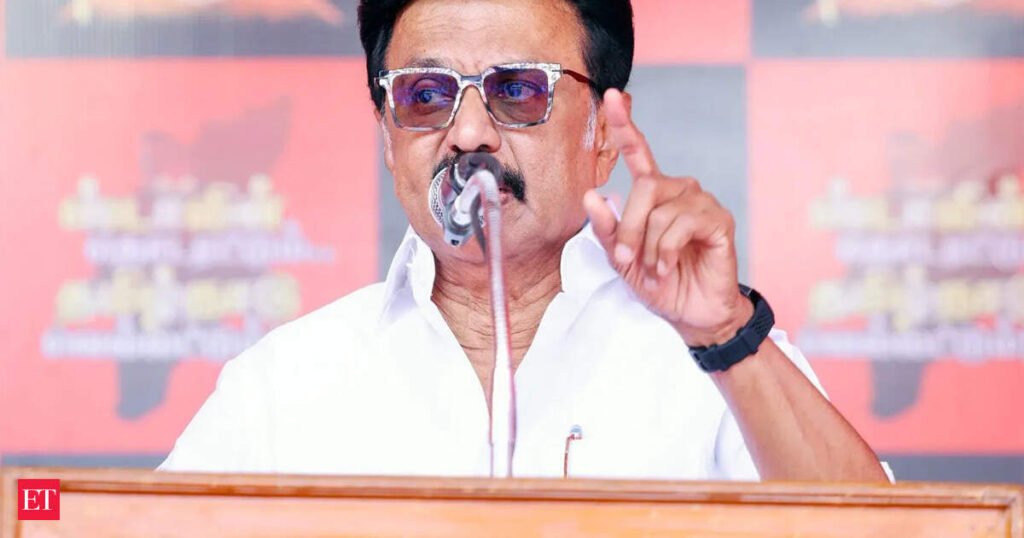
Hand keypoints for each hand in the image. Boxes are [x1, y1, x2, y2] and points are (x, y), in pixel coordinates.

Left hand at [583, 89, 751, 346]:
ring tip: (654, 269)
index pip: (637, 152)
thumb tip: (592, 195)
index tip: (611, 95)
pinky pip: (681, 225)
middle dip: (628, 228)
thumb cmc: (660, 283)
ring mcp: (701, 203)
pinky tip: (668, 268)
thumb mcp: (622, 259)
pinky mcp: (719, 220)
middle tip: (628, 259)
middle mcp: (679, 190)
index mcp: (654, 194)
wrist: (691, 314)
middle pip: (643, 188)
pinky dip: (666, 252)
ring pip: (660, 211)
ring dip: (648, 247)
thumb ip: (607, 229)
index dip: (625, 123)